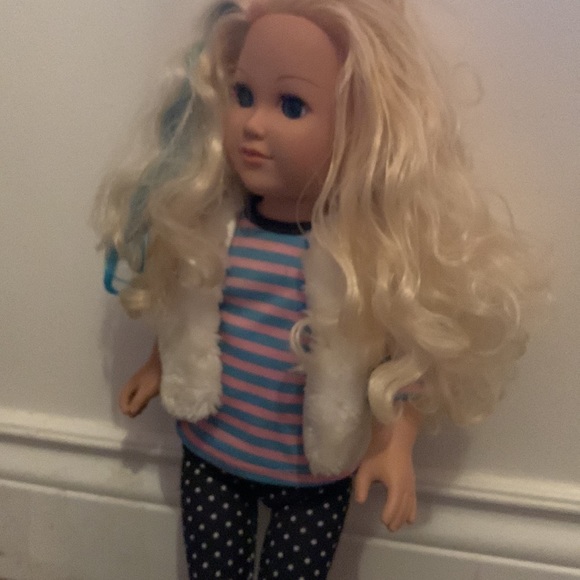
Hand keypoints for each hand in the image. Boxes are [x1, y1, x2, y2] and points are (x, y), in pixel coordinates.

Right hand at [118, 344, 160, 417]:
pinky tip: (147, 401)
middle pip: (126, 398)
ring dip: (135, 403)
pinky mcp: (147, 380)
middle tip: (136, 414)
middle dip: (129, 407)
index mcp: (130, 386)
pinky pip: (140, 392)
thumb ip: (137, 402)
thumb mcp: (146, 391)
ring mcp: (140, 381)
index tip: (133, 415)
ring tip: (141, 410)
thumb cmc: (155, 377)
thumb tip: (129, 413)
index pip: (121, 400)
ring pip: (133, 395)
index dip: (125, 409)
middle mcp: (132, 384)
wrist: (164, 360)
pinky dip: (141, 398)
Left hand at [353, 406, 420, 531]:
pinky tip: (410, 515)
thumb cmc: (379, 451)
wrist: (395, 435)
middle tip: (389, 528)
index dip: (388, 515)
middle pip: (403, 508)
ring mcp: (411, 483)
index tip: (382, 521)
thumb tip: (360, 502)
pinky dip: (412, 509)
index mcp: (396, 486)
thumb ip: (362, 486)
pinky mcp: (411, 479)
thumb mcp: (366, 469)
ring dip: (404, 515)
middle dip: (397, 519)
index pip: (393, 506)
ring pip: (410, 504)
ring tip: (398, 525)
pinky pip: (414, 499)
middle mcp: (406, 487)